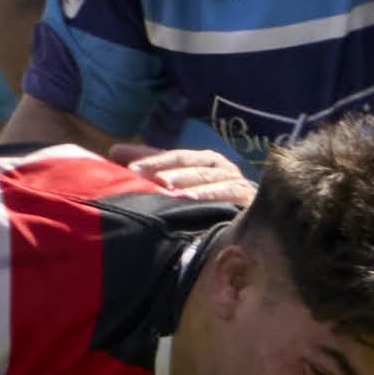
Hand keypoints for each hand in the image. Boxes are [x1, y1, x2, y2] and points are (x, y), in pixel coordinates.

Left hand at [108, 141, 257, 207]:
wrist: (260, 224)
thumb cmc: (213, 203)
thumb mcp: (182, 185)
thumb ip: (152, 168)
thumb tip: (113, 151)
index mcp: (202, 160)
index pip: (171, 155)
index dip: (148, 157)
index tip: (123, 161)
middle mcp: (218, 166)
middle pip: (186, 163)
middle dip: (162, 168)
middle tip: (138, 173)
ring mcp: (233, 180)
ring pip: (205, 177)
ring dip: (184, 180)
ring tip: (164, 186)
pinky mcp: (246, 197)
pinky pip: (227, 193)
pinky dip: (210, 195)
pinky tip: (193, 199)